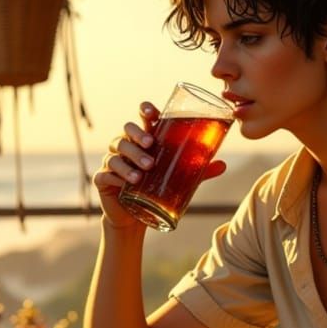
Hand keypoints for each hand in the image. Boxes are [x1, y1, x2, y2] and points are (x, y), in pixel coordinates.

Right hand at [94, 101, 226, 228]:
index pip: (141, 119)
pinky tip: (124, 183)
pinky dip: (115, 176)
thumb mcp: (179, 179)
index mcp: (143, 141)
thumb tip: (223, 165)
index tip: (151, 112)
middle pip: (126, 132)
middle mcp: (126, 147)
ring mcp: (112, 162)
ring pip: (116, 152)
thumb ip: (199, 171)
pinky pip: (105, 174)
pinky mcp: (103, 180)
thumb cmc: (156, 189)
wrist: (135, 216)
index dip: (144, 111)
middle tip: (150, 146)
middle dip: (137, 137)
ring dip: (130, 159)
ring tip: (143, 173)